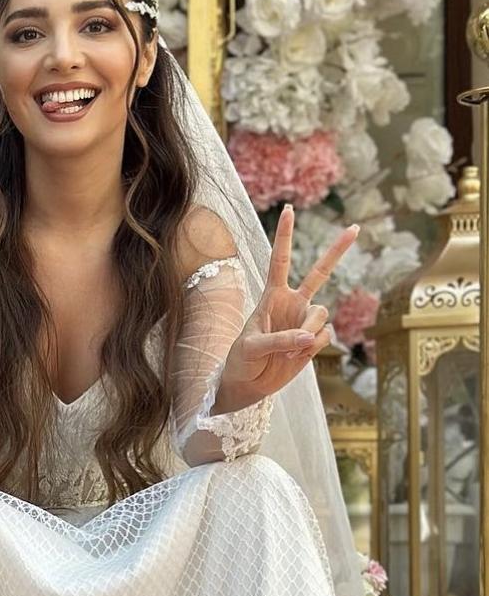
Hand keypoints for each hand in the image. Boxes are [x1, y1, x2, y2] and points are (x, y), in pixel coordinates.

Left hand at [221, 206, 357, 405]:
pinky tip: (297, 355)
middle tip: (355, 227)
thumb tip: (312, 335)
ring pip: (322, 314)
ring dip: (309, 331)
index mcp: (272, 296)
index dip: (285, 235)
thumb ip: (281, 339)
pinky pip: (325, 336)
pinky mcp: (314, 340)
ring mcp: (305, 321)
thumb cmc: (241, 361)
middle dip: (337, 251)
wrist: (248, 385)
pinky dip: (313, 347)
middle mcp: (292, 303)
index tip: (289, 210)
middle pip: (320, 273)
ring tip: (289, 348)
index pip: (280, 260)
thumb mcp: (252, 347)